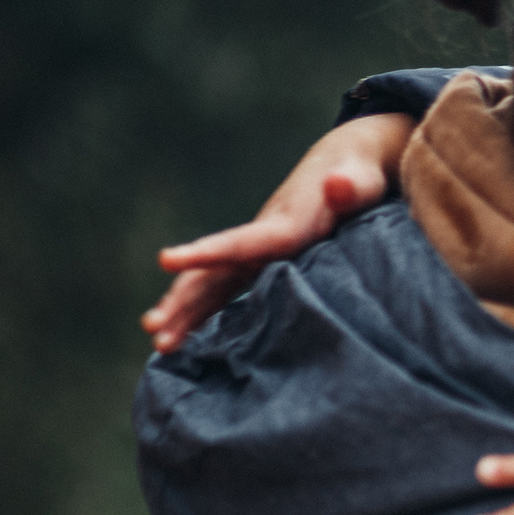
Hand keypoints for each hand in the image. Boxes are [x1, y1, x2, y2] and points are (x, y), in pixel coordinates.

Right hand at [141, 112, 412, 351]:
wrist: (348, 168)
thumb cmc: (359, 179)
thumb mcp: (362, 181)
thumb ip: (351, 186)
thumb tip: (339, 184)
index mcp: (283, 226)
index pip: (241, 243)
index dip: (207, 252)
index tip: (167, 258)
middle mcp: (260, 240)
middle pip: (214, 271)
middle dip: (181, 299)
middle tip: (151, 328)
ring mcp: (259, 254)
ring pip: (213, 285)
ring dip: (186, 313)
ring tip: (160, 345)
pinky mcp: (266, 264)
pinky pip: (229, 292)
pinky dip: (207, 314)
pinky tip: (191, 341)